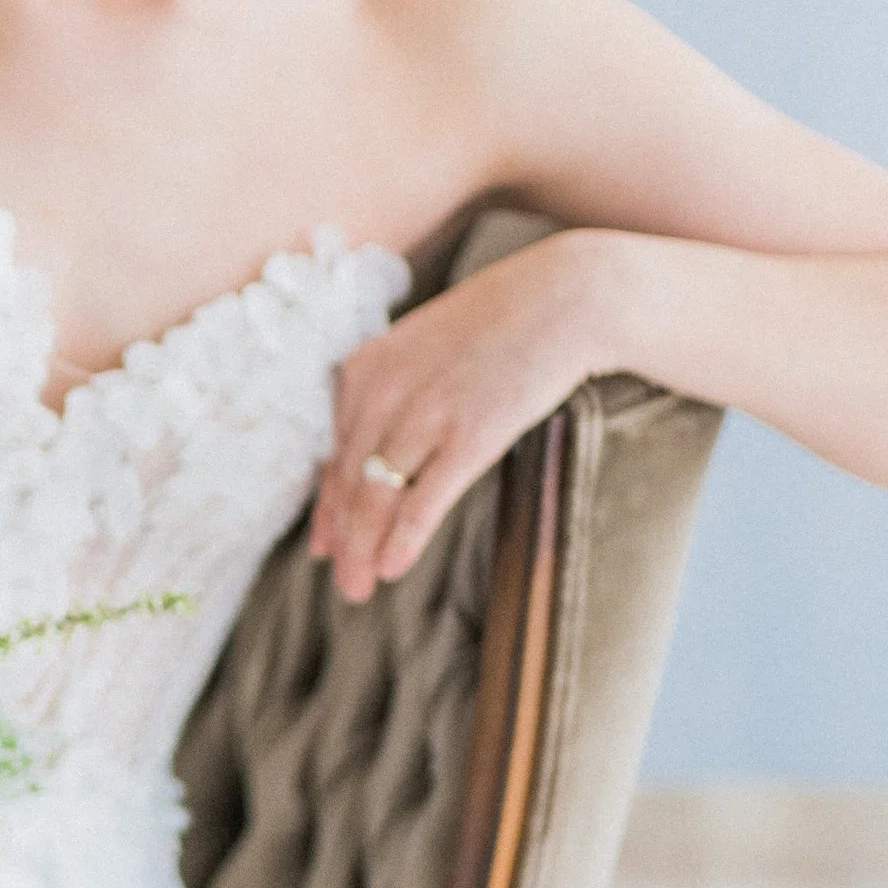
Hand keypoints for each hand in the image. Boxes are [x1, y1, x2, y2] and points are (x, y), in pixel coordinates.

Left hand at [307, 232, 615, 603]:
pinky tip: (392, 568)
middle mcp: (383, 392)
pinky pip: (422, 500)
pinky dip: (403, 539)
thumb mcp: (422, 349)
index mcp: (364, 369)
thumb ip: (388, 394)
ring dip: (364, 549)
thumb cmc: (496, 326)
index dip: (327, 507)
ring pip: (377, 497)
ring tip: (360, 587)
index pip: (334, 454)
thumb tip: (366, 455)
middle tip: (344, 582)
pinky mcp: (469, 435)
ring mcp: (424, 414)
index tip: (324, 546)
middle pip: (349, 482)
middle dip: (343, 539)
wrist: (563, 299)